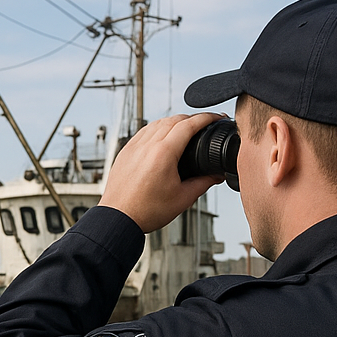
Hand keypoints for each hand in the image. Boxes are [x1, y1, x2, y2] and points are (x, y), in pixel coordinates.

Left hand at [99, 113, 225, 233]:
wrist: (119, 219)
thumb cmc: (146, 211)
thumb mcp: (183, 198)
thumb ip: (204, 183)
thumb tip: (217, 175)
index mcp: (163, 153)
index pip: (188, 125)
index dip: (206, 118)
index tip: (215, 117)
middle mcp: (147, 145)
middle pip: (174, 119)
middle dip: (192, 118)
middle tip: (204, 124)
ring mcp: (134, 146)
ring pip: (157, 122)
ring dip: (173, 121)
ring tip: (184, 129)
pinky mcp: (125, 151)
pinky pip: (143, 131)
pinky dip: (156, 128)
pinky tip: (162, 136)